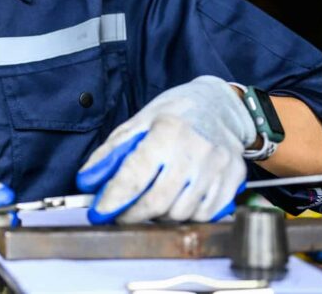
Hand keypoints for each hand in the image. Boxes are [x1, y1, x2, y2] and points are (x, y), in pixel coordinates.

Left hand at [76, 75, 255, 223]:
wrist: (222, 105)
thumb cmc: (176, 112)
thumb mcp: (139, 121)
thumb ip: (112, 152)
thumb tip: (88, 181)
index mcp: (167, 131)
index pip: (135, 177)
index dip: (114, 200)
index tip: (100, 212)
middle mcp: (195, 151)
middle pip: (157, 202)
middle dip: (132, 214)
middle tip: (121, 214)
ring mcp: (218, 167)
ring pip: (181, 213)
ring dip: (160, 215)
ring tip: (152, 201)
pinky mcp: (234, 180)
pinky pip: (205, 214)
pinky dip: (186, 215)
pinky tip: (177, 200)